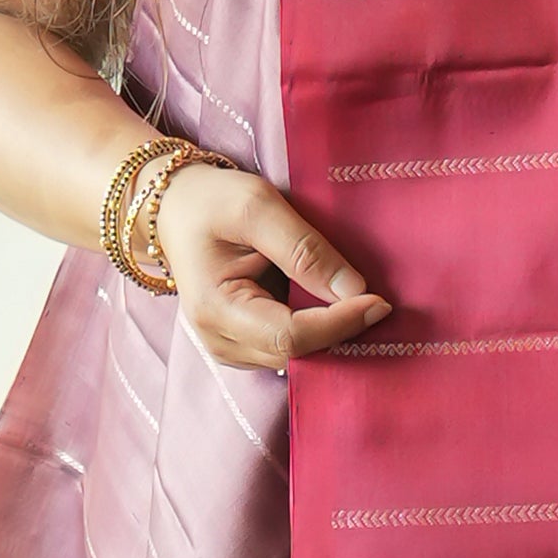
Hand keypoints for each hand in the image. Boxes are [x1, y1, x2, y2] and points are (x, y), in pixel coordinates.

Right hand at [156, 164, 391, 368]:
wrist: (177, 208)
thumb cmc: (211, 201)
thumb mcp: (257, 207)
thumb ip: (305, 249)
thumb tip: (355, 290)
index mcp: (215, 309)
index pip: (290, 337)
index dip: (338, 323)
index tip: (379, 301)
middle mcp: (220, 341)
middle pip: (297, 352)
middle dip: (341, 331)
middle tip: (380, 300)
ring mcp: (230, 348)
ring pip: (298, 356)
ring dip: (332, 333)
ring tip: (362, 303)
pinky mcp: (244, 344)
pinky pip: (291, 348)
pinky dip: (319, 331)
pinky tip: (338, 308)